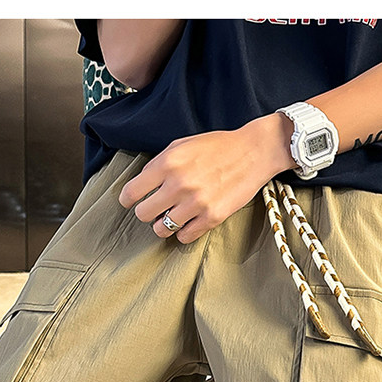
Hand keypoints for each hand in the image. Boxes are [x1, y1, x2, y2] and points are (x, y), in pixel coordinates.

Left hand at [118, 113, 293, 243]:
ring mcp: (196, 204)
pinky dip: (183, 232)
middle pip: (143, 214)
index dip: (128, 199)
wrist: (253, 153)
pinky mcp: (211, 218)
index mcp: (168, 163)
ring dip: (163, 225)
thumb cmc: (217, 147)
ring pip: (161, 229)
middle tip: (155, 208)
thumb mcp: (182, 144)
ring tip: (172, 216)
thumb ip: (159, 164)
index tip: (132, 201)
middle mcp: (179, 185)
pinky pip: (184, 237)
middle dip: (146, 212)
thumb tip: (142, 184)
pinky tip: (188, 222)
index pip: (131, 192)